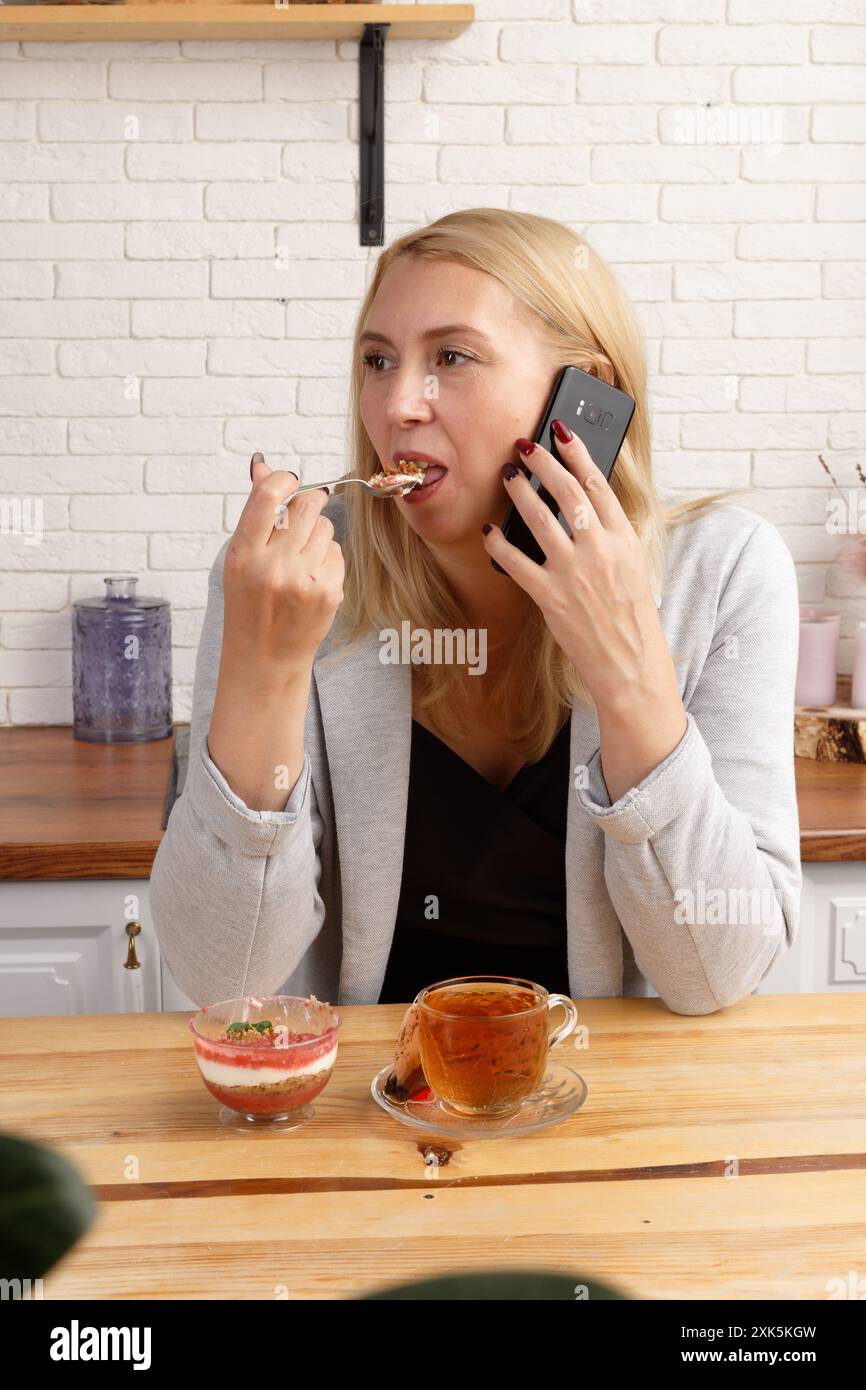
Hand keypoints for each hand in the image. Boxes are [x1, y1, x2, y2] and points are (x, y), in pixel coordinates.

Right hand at [221, 453, 344, 684]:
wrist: (265, 657)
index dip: (283, 479)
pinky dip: (327, 557)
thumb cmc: (249, 604)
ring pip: (325, 527)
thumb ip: (255, 513)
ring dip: (316, 533)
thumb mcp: (240, 559)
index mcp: (244, 554)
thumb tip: (262, 466)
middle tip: (307, 507)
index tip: (289, 480)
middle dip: (310, 500)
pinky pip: (337, 551)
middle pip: (306, 505)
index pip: (267, 496)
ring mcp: (304, 580)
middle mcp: (274, 566)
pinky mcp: (329, 591)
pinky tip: (311, 577)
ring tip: (300, 557)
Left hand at [480, 423, 675, 714]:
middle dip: (542, 463)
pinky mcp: (550, 597)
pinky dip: (499, 543)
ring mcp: (574, 573)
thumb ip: (609, 533)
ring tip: (507, 475)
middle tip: (523, 445)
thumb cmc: (631, 615)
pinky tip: (489, 531)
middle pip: (566, 492)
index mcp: (624, 539)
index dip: (577, 453)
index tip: (561, 432)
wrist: (631, 662)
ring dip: (519, 492)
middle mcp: (600, 550)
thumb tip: (578, 503)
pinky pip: (516, 563)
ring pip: (539, 519)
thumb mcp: (632, 566)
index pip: (597, 484)